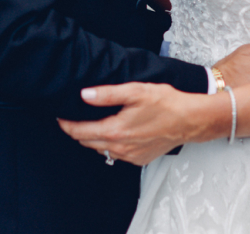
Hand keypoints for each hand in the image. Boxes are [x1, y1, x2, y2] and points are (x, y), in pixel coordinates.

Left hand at [58, 83, 224, 165]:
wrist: (189, 120)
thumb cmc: (165, 103)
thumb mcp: (135, 91)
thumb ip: (107, 94)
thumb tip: (84, 94)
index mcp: (115, 131)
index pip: (79, 132)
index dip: (66, 124)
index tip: (60, 116)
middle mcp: (120, 148)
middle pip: (87, 142)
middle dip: (78, 130)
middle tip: (76, 116)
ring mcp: (129, 156)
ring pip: (102, 149)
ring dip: (95, 138)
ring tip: (96, 122)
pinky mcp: (139, 159)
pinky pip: (117, 154)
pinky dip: (112, 144)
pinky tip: (118, 131)